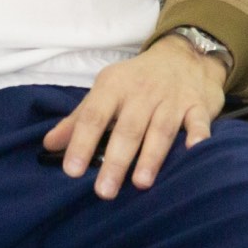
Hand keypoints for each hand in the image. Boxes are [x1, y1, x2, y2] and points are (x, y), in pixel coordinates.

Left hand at [40, 34, 227, 199]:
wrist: (184, 55)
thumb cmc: (138, 80)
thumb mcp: (106, 90)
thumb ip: (79, 118)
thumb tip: (48, 145)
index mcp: (114, 86)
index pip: (94, 115)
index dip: (82, 142)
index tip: (71, 171)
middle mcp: (142, 92)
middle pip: (127, 128)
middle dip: (116, 160)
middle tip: (104, 192)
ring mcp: (172, 99)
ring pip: (161, 130)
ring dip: (151, 156)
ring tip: (140, 183)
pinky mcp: (198, 107)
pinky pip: (198, 123)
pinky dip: (198, 137)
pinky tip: (194, 153)